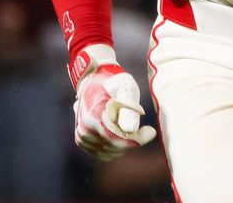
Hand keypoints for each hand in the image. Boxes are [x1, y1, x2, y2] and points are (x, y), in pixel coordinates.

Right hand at [72, 45, 156, 160]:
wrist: (93, 78)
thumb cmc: (113, 82)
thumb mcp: (125, 89)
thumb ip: (129, 109)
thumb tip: (131, 130)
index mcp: (95, 116)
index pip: (120, 139)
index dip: (139, 139)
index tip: (151, 131)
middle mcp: (85, 129)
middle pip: (116, 148)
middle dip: (132, 140)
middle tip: (142, 128)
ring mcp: (82, 135)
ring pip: (109, 153)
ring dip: (122, 144)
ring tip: (128, 127)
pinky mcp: (81, 139)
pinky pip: (102, 154)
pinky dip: (113, 148)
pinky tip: (119, 134)